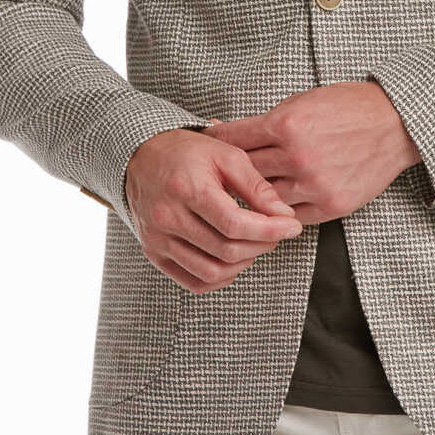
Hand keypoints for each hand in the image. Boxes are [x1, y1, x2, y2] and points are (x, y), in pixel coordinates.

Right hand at [125, 127, 302, 293]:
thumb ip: (256, 187)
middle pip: (226, 250)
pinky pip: (194, 282)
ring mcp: (157, 239)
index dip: (270, 230)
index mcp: (186, 188)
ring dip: (244, 262)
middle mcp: (166, 217)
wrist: (142, 156)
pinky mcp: (154, 253)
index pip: (235, 224)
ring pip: (212, 272)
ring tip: (255, 243)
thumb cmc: (188, 153)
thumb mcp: (227, 156)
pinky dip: (221, 277)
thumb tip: (285, 216)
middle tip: (276, 231)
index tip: (291, 226)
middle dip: (262, 244)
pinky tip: (232, 258)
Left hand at [203, 81, 420, 226]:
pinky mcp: (331, 205)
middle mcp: (298, 156)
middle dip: (227, 172)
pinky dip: (280, 209)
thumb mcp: (304, 100)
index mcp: (287, 123)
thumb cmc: (350, 106)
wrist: (397, 124)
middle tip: (211, 177)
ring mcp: (315, 184)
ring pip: (264, 198)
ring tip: (236, 196)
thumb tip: (228, 131)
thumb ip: (268, 121)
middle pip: (245, 171)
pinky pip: (291, 214)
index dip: (215, 142)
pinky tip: (271, 205)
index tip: (203, 146)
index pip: (234, 138)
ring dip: (250, 197)